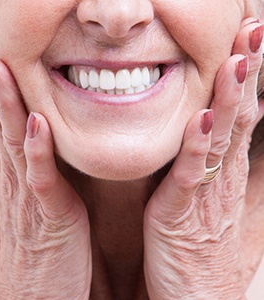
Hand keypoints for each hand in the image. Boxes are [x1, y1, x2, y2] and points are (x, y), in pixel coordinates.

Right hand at [0, 21, 91, 299]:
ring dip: (6, 101)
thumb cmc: (48, 243)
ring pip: (15, 139)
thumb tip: (41, 135)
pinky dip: (37, 150)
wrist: (42, 292)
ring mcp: (30, 195)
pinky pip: (42, 178)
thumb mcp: (43, 195)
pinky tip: (35, 122)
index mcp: (21, 169)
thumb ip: (42, 165)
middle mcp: (19, 175)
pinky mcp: (49, 216)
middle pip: (1, 116)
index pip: (5, 114)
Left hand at [143, 20, 262, 299]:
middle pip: (237, 117)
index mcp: (223, 172)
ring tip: (239, 61)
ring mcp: (205, 194)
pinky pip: (191, 174)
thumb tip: (218, 132)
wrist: (196, 298)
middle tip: (254, 32)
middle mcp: (220, 176)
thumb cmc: (199, 248)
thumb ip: (212, 165)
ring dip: (230, 100)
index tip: (249, 43)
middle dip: (246, 75)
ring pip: (221, 138)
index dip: (246, 80)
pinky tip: (202, 119)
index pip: (239, 116)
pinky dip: (197, 146)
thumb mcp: (209, 200)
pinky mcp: (182, 212)